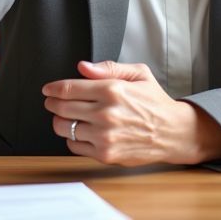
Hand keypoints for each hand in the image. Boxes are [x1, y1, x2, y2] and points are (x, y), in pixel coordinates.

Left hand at [42, 61, 220, 165]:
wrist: (173, 132)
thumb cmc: (155, 103)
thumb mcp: (138, 74)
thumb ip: (108, 68)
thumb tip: (83, 67)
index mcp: (112, 90)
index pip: (68, 88)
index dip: (53, 88)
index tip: (48, 89)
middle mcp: (106, 113)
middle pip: (62, 107)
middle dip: (53, 103)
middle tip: (53, 101)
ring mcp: (104, 136)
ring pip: (64, 128)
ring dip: (60, 121)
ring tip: (66, 117)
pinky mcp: (105, 154)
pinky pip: (74, 145)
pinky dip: (72, 138)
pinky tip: (81, 131)